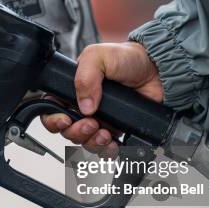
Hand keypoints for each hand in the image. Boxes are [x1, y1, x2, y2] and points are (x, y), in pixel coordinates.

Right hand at [41, 41, 162, 155]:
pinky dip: (107, 150)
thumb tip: (84, 106)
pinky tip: (113, 142)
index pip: (51, 110)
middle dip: (76, 132)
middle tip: (91, 123)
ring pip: (84, 143)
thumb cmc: (127, 58)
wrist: (157, 69)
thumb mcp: (98, 56)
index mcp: (73, 89)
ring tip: (105, 132)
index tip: (65, 120)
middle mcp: (83, 106)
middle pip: (67, 131)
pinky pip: (105, 149)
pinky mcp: (115, 130)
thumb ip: (85, 77)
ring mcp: (99, 120)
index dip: (53, 119)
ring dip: (92, 142)